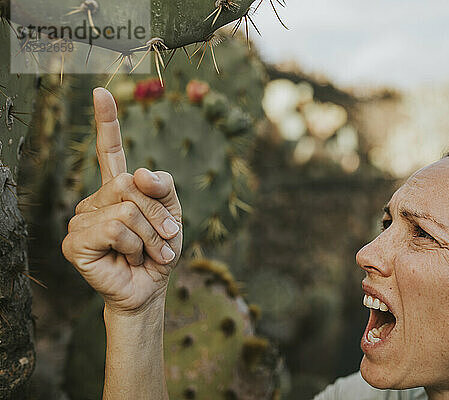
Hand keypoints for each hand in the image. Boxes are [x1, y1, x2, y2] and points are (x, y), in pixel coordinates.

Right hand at [62, 88, 182, 314]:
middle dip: (157, 215)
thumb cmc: (160, 250)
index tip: (100, 93)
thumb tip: (140, 174)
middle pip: (130, 185)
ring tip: (146, 253)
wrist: (151, 287)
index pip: (109, 150)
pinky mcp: (76, 241)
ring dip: (150, 236)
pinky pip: (115, 228)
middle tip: (164, 239)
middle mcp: (96, 199)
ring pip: (126, 209)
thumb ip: (162, 186)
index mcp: (119, 189)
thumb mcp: (172, 212)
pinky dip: (135, 246)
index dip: (106, 122)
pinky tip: (129, 259)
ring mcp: (82, 219)